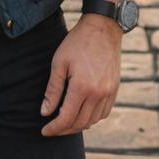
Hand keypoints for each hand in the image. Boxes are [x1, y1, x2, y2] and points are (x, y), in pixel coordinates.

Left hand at [40, 14, 122, 136]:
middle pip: (80, 123)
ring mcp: (109, 93)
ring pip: (92, 121)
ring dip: (78, 125)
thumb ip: (53, 90)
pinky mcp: (114, 89)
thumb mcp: (59, 62)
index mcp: (82, 87)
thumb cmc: (77, 42)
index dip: (54, 128)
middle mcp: (98, 94)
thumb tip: (45, 112)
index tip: (44, 131)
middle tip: (52, 128)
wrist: (103, 28)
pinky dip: (92, 118)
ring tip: (65, 122)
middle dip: (64, 130)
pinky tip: (82, 113)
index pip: (66, 118)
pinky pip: (103, 113)